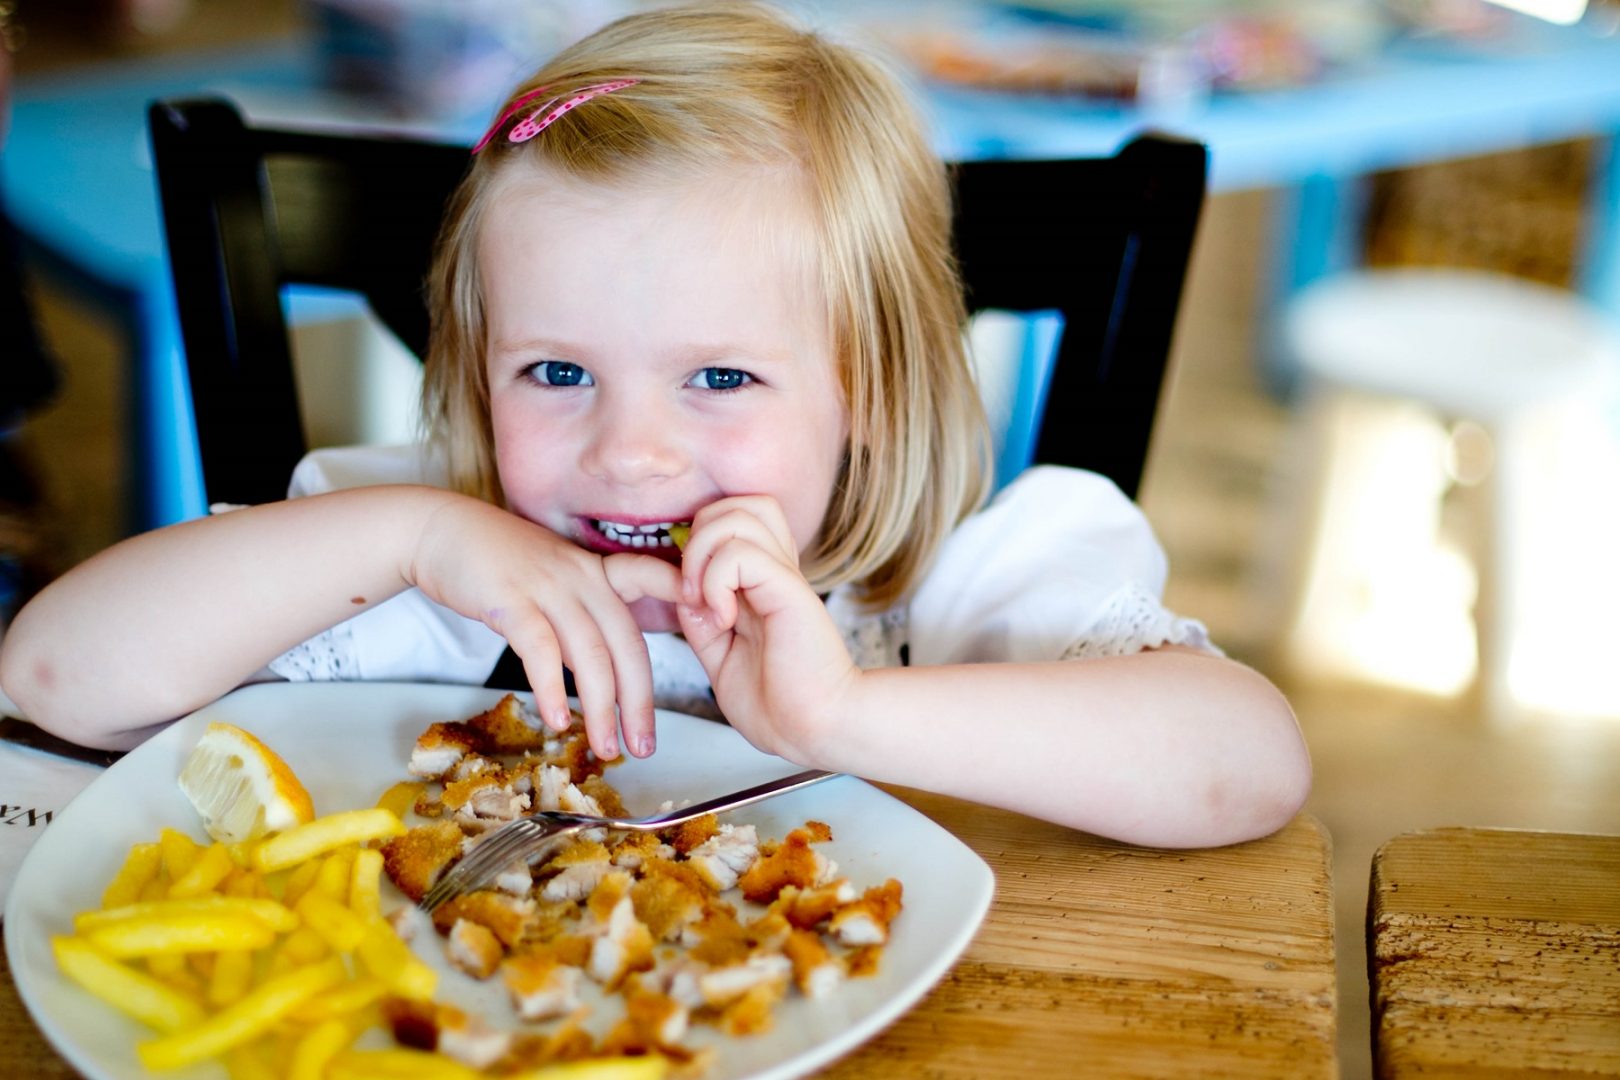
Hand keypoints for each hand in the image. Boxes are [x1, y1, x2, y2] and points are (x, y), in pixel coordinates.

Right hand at [409, 494, 680, 760]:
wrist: (440, 531)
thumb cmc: (498, 564)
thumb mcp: (552, 578)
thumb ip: (582, 613)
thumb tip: (603, 668)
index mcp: (596, 572)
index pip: (648, 594)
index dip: (675, 623)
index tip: (698, 653)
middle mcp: (581, 577)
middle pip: (626, 645)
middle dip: (640, 702)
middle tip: (645, 746)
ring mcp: (548, 586)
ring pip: (590, 654)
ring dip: (601, 708)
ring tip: (605, 747)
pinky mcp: (511, 600)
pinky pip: (541, 650)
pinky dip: (552, 689)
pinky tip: (557, 719)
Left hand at [674, 496, 860, 762]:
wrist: (814, 730)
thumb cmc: (778, 706)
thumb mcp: (722, 660)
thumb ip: (702, 623)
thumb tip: (683, 591)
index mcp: (764, 584)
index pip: (731, 521)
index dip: (698, 544)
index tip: (688, 597)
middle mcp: (776, 571)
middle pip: (738, 503)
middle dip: (699, 536)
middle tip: (692, 590)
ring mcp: (784, 577)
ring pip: (739, 514)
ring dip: (704, 553)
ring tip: (705, 599)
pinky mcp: (789, 589)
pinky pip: (740, 552)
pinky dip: (715, 581)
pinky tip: (723, 618)